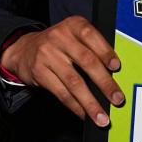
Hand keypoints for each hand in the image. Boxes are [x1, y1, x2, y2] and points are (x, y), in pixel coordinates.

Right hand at [0, 15, 124, 125]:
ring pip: (74, 82)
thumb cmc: (58, 44)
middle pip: (86, 61)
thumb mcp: (73, 36)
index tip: (117, 67)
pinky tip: (84, 114)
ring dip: (90, 102)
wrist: (24, 49)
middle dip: (104, 83)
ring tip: (102, 116)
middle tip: (117, 99)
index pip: (91, 36)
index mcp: (73, 25)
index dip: (105, 52)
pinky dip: (75, 106)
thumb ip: (92, 47)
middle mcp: (60, 37)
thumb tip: (115, 73)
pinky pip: (61, 93)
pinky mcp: (39, 72)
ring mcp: (47, 55)